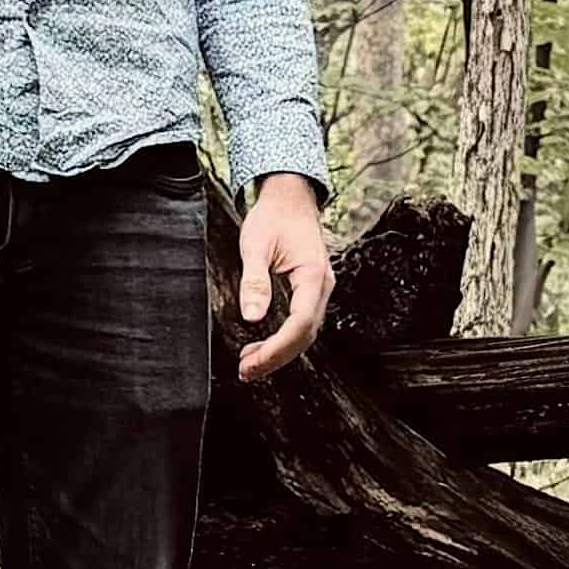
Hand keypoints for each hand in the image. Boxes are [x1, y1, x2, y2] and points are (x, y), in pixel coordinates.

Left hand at [233, 174, 334, 382]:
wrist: (290, 196)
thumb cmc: (273, 216)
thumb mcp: (255, 245)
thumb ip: (254, 281)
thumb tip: (252, 317)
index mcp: (312, 275)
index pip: (300, 323)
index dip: (277, 348)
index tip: (252, 362)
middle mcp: (321, 285)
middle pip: (305, 334)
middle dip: (277, 357)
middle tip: (247, 372)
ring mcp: (318, 288)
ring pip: (305, 332)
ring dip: (280, 351)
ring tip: (250, 365)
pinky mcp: (310, 289)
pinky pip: (301, 322)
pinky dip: (283, 339)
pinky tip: (262, 346)